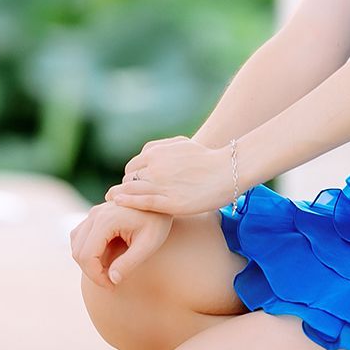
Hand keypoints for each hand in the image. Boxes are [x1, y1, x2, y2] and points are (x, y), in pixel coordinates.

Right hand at [70, 200, 173, 286]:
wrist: (161, 203)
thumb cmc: (158, 223)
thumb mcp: (148, 245)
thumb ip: (129, 263)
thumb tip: (112, 280)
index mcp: (106, 221)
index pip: (87, 256)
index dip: (96, 276)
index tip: (111, 286)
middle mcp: (95, 214)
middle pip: (78, 252)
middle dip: (92, 272)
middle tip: (111, 282)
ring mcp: (93, 213)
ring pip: (77, 245)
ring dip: (89, 262)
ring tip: (110, 271)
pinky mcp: (95, 215)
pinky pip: (81, 237)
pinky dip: (88, 251)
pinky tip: (107, 258)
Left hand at [104, 136, 236, 218]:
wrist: (229, 170)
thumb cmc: (207, 158)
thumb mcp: (181, 143)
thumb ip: (160, 147)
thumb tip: (145, 154)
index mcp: (156, 153)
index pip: (132, 167)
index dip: (132, 176)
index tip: (138, 185)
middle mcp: (155, 167)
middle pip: (129, 180)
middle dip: (129, 188)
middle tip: (134, 198)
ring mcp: (162, 185)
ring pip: (132, 191)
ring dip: (127, 197)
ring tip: (128, 205)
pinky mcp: (171, 202)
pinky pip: (143, 203)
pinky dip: (129, 203)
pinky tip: (120, 204)